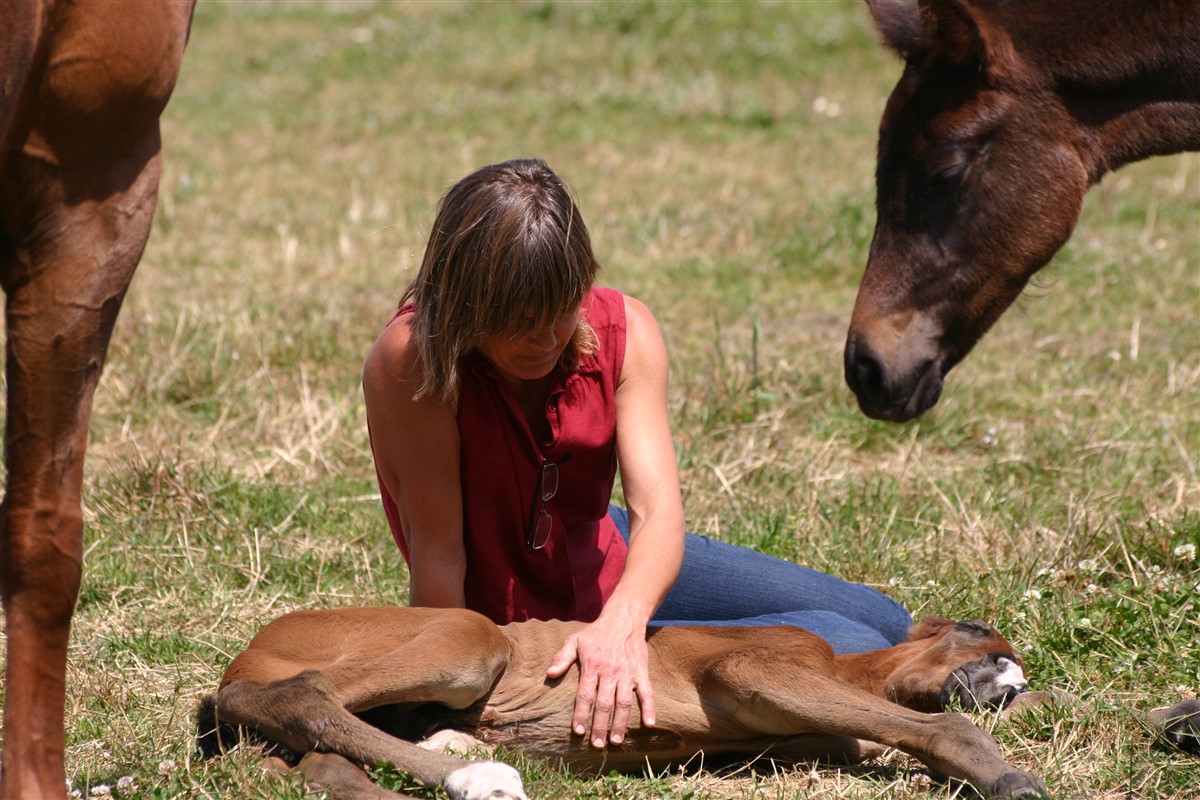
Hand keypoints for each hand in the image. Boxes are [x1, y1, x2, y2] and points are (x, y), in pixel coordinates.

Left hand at [545, 612, 654, 747]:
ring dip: (620, 723)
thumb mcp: (575, 640)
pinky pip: (647, 692)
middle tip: (597, 744)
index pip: (585, 695)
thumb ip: (562, 658)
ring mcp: (627, 673)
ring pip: (624, 702)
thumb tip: (549, 674)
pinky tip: (648, 724)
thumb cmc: (596, 633)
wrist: (623, 619)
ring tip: (616, 741)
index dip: (581, 714)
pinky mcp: (641, 672)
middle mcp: (610, 671)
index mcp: (592, 665)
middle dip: (600, 726)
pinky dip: (649, 708)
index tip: (578, 731)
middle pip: (604, 703)